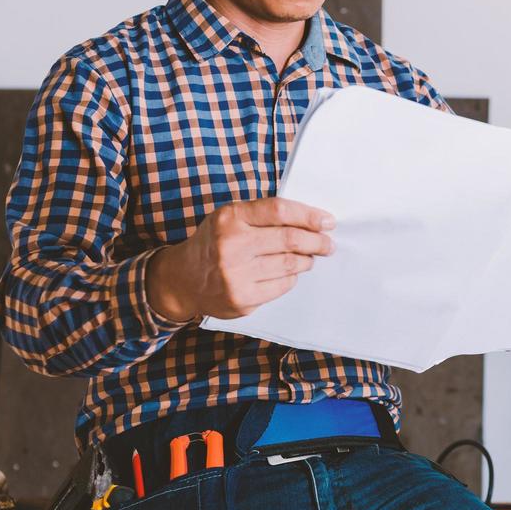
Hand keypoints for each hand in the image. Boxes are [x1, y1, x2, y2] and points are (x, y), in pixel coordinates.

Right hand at [146, 197, 335, 320]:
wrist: (182, 280)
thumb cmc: (216, 242)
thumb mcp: (230, 218)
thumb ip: (264, 215)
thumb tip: (312, 220)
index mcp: (230, 218)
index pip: (279, 210)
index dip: (309, 215)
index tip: (327, 221)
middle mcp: (231, 245)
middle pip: (290, 239)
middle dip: (316, 241)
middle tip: (328, 244)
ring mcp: (235, 275)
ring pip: (290, 265)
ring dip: (307, 260)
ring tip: (309, 257)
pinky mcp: (241, 299)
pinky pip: (282, 286)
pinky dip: (292, 278)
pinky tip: (290, 273)